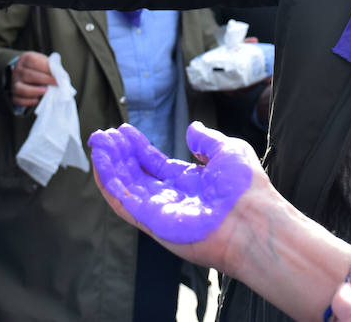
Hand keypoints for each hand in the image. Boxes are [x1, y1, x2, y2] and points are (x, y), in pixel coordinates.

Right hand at [10, 51, 56, 108]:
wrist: (24, 73)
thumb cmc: (38, 68)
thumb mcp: (43, 62)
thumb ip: (51, 67)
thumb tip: (61, 76)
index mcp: (25, 59)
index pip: (33, 61)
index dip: (46, 67)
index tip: (58, 74)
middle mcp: (17, 70)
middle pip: (27, 75)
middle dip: (44, 80)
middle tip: (56, 84)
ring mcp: (14, 83)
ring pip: (19, 88)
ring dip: (33, 91)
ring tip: (45, 91)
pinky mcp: (13, 95)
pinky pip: (17, 100)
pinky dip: (27, 101)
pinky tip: (37, 100)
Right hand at [91, 122, 259, 265]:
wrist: (253, 219)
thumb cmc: (246, 188)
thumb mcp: (228, 151)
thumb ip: (207, 140)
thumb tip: (193, 128)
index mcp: (188, 182)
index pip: (154, 163)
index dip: (137, 148)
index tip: (122, 132)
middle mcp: (171, 197)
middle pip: (135, 174)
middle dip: (118, 155)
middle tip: (103, 135)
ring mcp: (159, 211)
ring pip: (125, 187)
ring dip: (109, 165)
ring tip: (97, 143)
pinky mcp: (151, 222)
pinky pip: (124, 201)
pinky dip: (109, 182)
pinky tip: (100, 162)